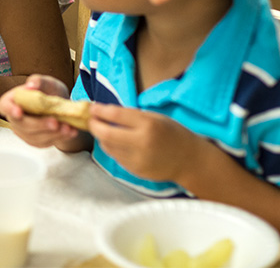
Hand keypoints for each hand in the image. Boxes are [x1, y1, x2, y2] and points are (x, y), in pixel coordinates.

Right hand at [0, 75, 78, 147]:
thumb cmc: (50, 92)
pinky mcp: (35, 141)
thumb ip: (38, 81)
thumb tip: (31, 85)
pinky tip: (70, 131)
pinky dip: (59, 138)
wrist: (62, 107)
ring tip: (68, 127)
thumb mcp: (47, 82)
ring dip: (52, 134)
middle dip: (39, 125)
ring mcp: (24, 131)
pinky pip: (44, 143)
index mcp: (13, 100)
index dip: (10, 110)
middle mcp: (15, 118)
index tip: (19, 112)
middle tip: (55, 122)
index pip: (4, 106)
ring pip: (34, 137)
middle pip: (21, 125)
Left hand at [89, 104, 203, 182]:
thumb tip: (107, 112)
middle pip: (106, 133)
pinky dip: (111, 147)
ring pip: (108, 146)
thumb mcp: (154, 117)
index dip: (100, 110)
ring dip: (101, 136)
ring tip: (101, 128)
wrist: (189, 160)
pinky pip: (116, 157)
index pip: (115, 115)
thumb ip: (132, 116)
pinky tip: (114, 141)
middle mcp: (140, 142)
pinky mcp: (135, 171)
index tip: (92, 107)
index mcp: (147, 125)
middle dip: (93, 125)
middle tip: (90, 119)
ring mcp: (137, 159)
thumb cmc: (172, 133)